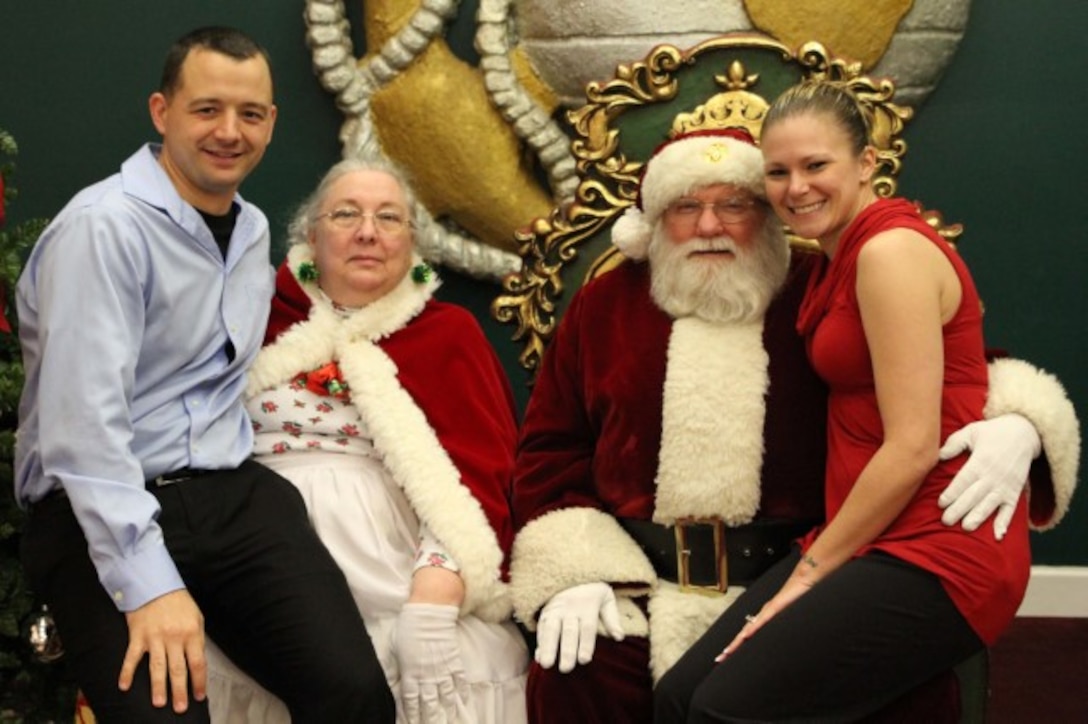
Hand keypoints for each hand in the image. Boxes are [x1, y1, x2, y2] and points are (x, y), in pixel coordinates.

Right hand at [119, 589, 205, 712]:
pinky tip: (124, 687)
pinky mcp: (137, 636)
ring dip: (158, 687)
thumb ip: (196, 640)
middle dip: (179, 691)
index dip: (199, 681)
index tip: (199, 697)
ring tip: (159, 703)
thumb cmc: (178, 603)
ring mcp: (154, 637)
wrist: (155, 584)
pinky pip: (131, 657)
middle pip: (178, 669)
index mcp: (192, 633)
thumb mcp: (196, 617)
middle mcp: (174, 637)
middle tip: (180, 709)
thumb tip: (197, 664)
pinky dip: (127, 672)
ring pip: (157, 667)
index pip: (198, 663)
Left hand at [394, 602, 470, 723]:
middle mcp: (427, 674)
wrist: (429, 612)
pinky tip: (463, 700)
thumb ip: (396, 668)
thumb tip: (393, 682)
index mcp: (410, 672)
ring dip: (447, 709)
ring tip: (449, 719)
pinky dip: (462, 690)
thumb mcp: (394, 648)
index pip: (411, 700)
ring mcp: (442, 668)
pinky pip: (459, 679)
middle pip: (429, 702)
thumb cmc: (408, 628)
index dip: (411, 713)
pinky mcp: (454, 659)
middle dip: (430, 717)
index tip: (413, 723)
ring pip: (445, 694)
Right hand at [535, 582, 623, 672]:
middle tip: (565, 668)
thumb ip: (612, 617)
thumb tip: (619, 637)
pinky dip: (539, 642)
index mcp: (588, 605)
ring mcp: (555, 610)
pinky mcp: (544, 612)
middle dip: (566, 650)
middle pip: (568, 631)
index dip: (585, 644)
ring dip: (547, 647)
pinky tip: (538, 656)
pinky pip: (541, 627)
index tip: (584, 660)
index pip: (587, 627)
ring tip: (545, 664)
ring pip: (550, 629)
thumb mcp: (606, 596)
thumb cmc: (591, 589)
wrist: (569, 569)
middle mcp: (570, 608)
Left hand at [716, 572, 813, 661]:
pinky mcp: (775, 607)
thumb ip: (783, 628)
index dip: (737, 646)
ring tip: (727, 652)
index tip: (728, 656)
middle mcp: (763, 615)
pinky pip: (762, 620)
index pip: (748, 635)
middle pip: (743, 634)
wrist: (804, 580)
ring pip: (748, 629)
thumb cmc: (798, 597)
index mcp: (765, 618)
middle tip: (720, 659)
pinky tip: (745, 636)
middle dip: (731, 647)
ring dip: (737, 642)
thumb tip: (781, 640)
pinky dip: (753, 629)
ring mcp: (768, 611)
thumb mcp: (789, 618)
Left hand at [938, 413, 1039, 539]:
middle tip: (946, 521)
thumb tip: (937, 455)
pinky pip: (1010, 510)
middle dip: (960, 509)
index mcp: (980, 461)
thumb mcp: (971, 432)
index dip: (952, 493)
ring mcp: (1005, 485)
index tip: (941, 503)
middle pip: (974, 495)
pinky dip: (1005, 523)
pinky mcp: (1015, 491)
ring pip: (990, 504)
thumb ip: (954, 443)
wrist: (1025, 433)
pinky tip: (998, 535)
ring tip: (966, 527)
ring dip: (978, 517)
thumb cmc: (992, 432)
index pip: (964, 480)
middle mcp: (993, 475)